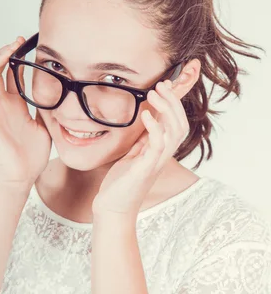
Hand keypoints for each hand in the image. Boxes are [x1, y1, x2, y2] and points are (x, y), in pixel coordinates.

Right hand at [0, 37, 51, 190]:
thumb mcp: (44, 125)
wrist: (22, 176)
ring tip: (6, 50)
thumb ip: (44, 108)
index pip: (12, 76)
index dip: (17, 60)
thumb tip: (59, 92)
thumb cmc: (31, 157)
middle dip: (5, 54)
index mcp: (15, 106)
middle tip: (17, 41)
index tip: (27, 45)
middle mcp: (1, 105)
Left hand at [91, 79, 189, 217]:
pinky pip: (157, 145)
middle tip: (161, 84)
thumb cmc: (121, 184)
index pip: (177, 123)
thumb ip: (143, 141)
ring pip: (175, 131)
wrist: (112, 208)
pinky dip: (154, 127)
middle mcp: (163, 157)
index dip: (174, 103)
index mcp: (161, 153)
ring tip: (153, 93)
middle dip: (173, 101)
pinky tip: (145, 115)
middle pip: (181, 124)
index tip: (164, 85)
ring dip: (166, 109)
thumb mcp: (133, 156)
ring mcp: (156, 163)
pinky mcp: (146, 169)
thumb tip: (146, 121)